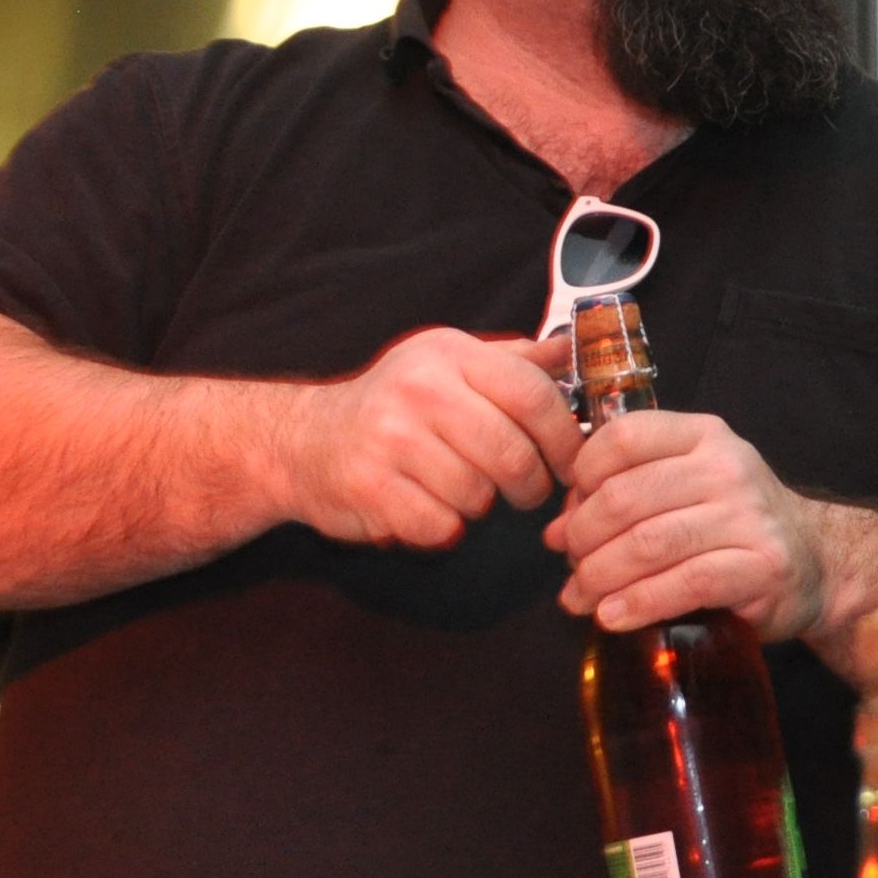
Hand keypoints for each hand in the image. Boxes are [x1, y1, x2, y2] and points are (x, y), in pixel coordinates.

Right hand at [285, 327, 580, 548]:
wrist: (304, 439)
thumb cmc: (393, 405)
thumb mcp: (450, 365)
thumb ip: (515, 362)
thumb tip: (574, 350)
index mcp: (449, 355)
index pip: (533, 394)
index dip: (564, 437)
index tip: (571, 462)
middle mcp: (419, 389)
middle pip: (511, 452)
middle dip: (531, 484)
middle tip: (528, 492)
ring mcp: (390, 438)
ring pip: (477, 493)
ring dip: (480, 504)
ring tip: (461, 490)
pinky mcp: (369, 486)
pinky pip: (440, 524)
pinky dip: (444, 527)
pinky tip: (429, 508)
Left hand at [549, 409, 834, 640]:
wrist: (814, 563)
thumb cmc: (734, 525)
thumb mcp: (686, 488)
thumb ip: (625, 495)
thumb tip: (555, 532)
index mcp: (703, 436)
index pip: (623, 437)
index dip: (582, 477)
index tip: (570, 512)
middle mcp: (727, 468)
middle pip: (626, 497)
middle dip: (583, 538)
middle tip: (571, 566)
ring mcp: (748, 517)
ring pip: (649, 543)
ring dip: (601, 576)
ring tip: (581, 598)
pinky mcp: (761, 567)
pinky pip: (685, 584)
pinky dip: (638, 604)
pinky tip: (613, 617)